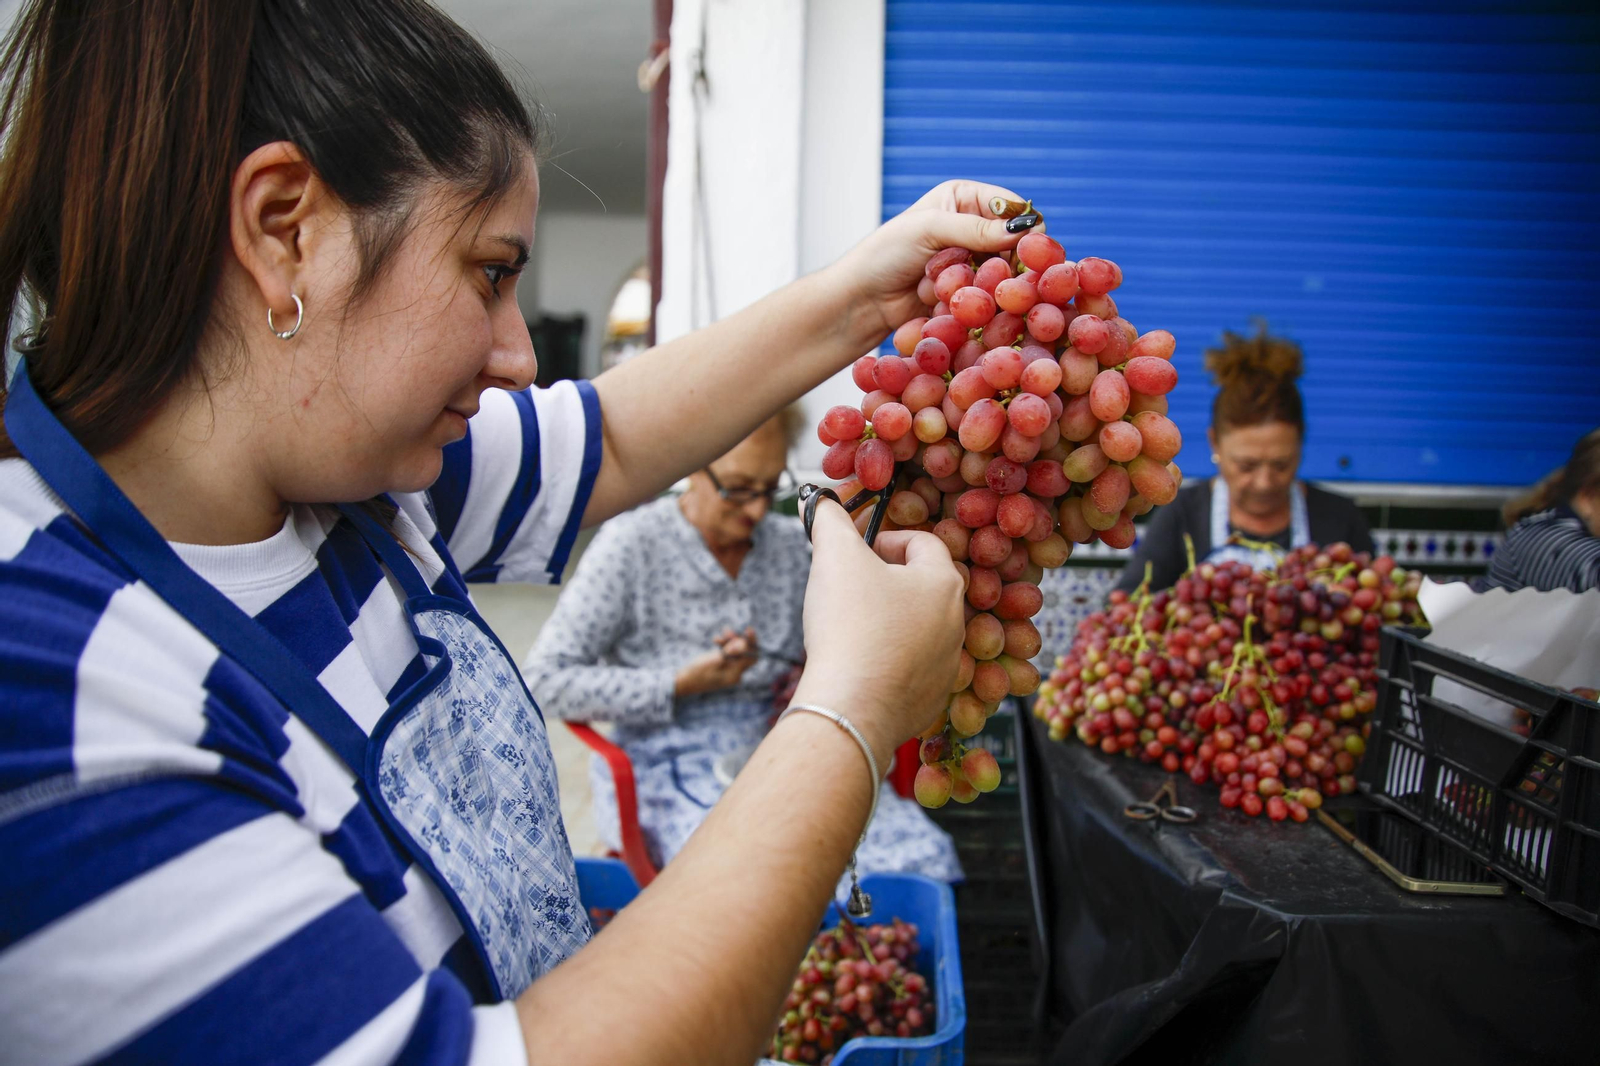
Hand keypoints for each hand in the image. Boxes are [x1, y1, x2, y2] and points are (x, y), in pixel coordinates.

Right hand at [675, 628, 758, 696]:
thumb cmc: (696, 673)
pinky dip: (724, 645)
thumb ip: (729, 653)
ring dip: (730, 640)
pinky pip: (729, 653)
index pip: (752, 657)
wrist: (684, 682)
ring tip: (722, 632)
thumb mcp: (712, 660)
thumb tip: (743, 644)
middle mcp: (735, 673)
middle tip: (728, 630)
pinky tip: (715, 640)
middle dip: (739, 640)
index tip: (748, 630)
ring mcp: (729, 670)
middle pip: (745, 653)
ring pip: (736, 651)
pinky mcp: (723, 666)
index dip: (752, 643)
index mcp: (735, 675)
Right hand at [792, 500, 964, 762]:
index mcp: (943, 582)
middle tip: (849, 588)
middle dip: (885, 582)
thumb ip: (831, 521)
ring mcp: (947, 664)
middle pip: (921, 587)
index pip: (921, 542)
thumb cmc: (850, 626)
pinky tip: (858, 665)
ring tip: (851, 628)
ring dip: (888, 622)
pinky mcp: (931, 698)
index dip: (884, 539)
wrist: (853, 708)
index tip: (856, 552)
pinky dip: (888, 662)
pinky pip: (910, 669)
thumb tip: (823, 503)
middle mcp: (956, 622)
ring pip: (917, 629)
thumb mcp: (835, 557)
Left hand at [830, 180, 1040, 340]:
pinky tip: (941, 301)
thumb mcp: (930, 229)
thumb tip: (1024, 229)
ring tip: (944, 286)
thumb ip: (976, 229)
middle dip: (999, 262)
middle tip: (984, 275)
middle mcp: (969, 227)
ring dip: (978, 284)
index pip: (1011, 206)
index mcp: (963, 197)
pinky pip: (986, 296)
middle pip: (1012, 244)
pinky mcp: (966, 291)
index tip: (1024, 249)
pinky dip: (970, 301)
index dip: (1022, 226)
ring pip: (1000, 274)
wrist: (862, 299)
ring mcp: (968, 261)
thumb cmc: (886, 254)